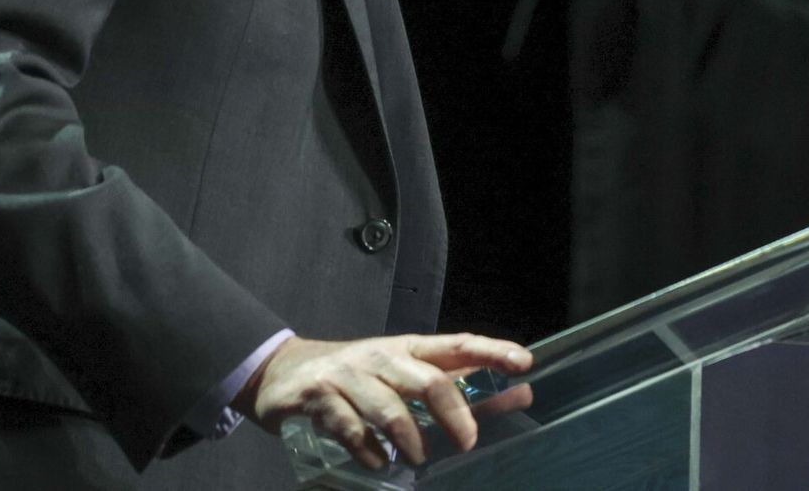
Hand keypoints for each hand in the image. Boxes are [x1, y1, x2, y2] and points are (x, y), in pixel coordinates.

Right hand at [233, 332, 533, 470]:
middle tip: (467, 443)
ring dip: (410, 438)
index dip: (492, 351)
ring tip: (420, 458)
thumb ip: (462, 389)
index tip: (525, 364)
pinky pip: (349, 426)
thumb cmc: (359, 377)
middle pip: (428, 380)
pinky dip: (369, 450)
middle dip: (453, 414)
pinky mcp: (319, 397)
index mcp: (409, 348)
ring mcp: (349, 375)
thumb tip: (520, 394)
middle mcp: (382, 356)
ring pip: (389, 407)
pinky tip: (380, 463)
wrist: (283, 373)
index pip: (458, 344)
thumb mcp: (406, 377)